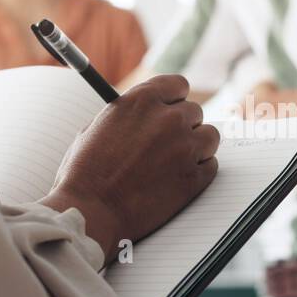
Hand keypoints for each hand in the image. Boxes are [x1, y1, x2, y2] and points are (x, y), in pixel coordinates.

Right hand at [45, 74, 219, 262]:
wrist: (91, 212)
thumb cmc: (85, 173)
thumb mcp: (98, 126)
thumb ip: (128, 114)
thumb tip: (145, 113)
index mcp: (142, 100)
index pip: (178, 84)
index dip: (175, 98)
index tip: (172, 108)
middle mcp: (169, 119)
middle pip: (194, 112)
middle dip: (183, 126)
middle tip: (169, 143)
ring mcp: (185, 148)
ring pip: (210, 137)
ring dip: (197, 147)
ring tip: (176, 162)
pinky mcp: (195, 178)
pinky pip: (211, 166)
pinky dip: (199, 172)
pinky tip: (179, 180)